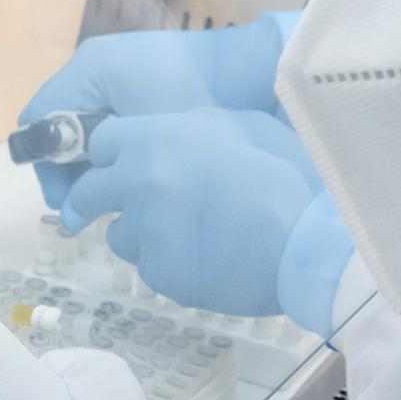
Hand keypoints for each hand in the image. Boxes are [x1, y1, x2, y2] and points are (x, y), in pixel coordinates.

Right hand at [17, 14, 298, 205]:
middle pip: (58, 123)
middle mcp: (95, 64)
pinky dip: (111, 147)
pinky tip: (131, 173)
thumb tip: (67, 210)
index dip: (46, 165)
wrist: (251, 76)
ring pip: (82, 124)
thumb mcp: (140, 143)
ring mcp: (117, 69)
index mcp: (89, 69)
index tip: (66, 201)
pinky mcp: (138, 80)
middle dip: (68, 168)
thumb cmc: (192, 106)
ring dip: (90, 161)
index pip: (39, 119)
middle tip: (85, 209)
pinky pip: (107, 117)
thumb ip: (97, 171)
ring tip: (111, 196)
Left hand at [61, 109, 351, 326]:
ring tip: (181, 234)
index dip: (111, 153)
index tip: (118, 164)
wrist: (311, 238)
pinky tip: (201, 257)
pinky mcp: (161, 273)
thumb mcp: (237, 126)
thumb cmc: (286, 173)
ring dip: (138, 234)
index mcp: (159, 138)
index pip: (100, 142)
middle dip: (100, 197)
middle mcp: (142, 182)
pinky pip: (148, 267)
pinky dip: (167, 263)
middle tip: (112, 206)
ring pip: (118, 235)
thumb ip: (187, 129)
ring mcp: (148, 231)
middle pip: (89, 192)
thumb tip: (165, 135)